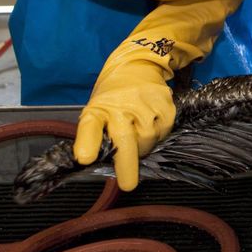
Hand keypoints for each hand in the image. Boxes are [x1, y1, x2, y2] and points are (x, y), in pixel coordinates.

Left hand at [73, 59, 174, 190]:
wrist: (138, 66)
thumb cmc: (113, 96)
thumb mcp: (96, 110)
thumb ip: (96, 135)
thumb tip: (96, 163)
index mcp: (100, 109)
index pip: (91, 126)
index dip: (88, 142)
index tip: (85, 158)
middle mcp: (123, 105)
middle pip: (126, 140)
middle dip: (127, 165)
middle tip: (128, 185)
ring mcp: (147, 104)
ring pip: (148, 140)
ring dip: (144, 147)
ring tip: (138, 137)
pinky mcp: (167, 105)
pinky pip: (164, 132)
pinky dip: (158, 136)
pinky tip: (151, 126)